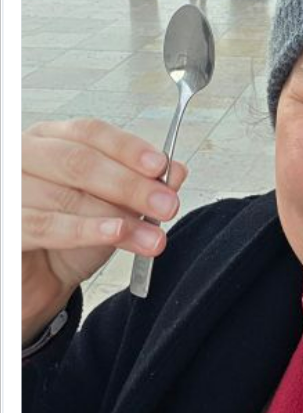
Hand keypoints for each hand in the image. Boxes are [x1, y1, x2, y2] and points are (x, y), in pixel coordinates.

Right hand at [22, 118, 187, 343]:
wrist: (38, 280)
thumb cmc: (69, 234)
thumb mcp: (112, 205)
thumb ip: (141, 184)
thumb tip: (175, 172)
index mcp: (50, 138)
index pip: (90, 132)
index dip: (127, 148)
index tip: (160, 166)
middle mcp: (25, 156)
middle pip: (79, 162)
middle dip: (130, 184)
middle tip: (167, 203)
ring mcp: (11, 189)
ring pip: (68, 195)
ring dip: (119, 216)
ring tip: (153, 235)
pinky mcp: (8, 225)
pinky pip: (47, 225)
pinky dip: (87, 230)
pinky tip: (116, 233)